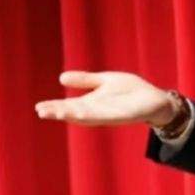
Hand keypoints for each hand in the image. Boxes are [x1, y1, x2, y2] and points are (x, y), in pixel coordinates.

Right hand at [35, 71, 175, 126]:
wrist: (156, 99)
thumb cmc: (131, 91)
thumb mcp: (105, 81)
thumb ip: (85, 81)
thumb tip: (61, 78)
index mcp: (92, 103)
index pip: (69, 105)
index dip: (55, 106)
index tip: (38, 107)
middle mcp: (98, 111)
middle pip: (74, 112)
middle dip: (58, 112)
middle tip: (41, 111)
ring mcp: (109, 114)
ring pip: (87, 116)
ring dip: (72, 115)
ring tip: (55, 113)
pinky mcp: (122, 115)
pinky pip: (105, 115)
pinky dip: (93, 114)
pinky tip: (80, 112)